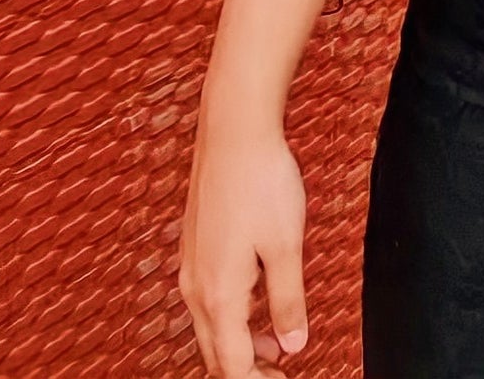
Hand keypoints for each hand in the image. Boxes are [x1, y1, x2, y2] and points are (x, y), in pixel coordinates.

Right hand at [179, 119, 307, 377]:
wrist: (233, 130)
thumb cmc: (261, 181)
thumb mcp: (286, 246)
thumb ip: (287, 301)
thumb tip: (291, 345)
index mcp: (218, 294)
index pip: (231, 365)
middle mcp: (196, 286)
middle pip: (215, 351)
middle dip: (246, 368)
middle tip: (279, 370)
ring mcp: (192, 264)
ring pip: (210, 324)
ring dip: (238, 341)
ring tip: (273, 341)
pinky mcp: (196, 245)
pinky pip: (208, 297)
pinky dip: (231, 313)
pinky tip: (257, 298)